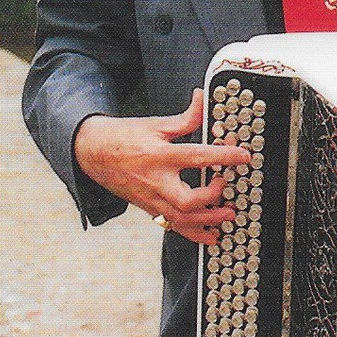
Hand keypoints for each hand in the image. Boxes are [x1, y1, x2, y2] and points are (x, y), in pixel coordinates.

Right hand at [73, 88, 250, 242]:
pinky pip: (172, 226)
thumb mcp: (155, 123)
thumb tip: (202, 100)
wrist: (93, 153)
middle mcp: (156, 181)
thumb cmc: (123, 137)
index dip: (223, 156)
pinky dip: (193, 234)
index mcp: (160, 155)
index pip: (197, 157)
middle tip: (228, 188)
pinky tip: (210, 236)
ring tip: (228, 217)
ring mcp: (151, 199)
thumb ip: (185, 118)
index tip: (243, 156)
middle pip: (187, 200)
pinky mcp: (148, 208)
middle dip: (213, 198)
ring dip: (208, 221)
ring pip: (181, 220)